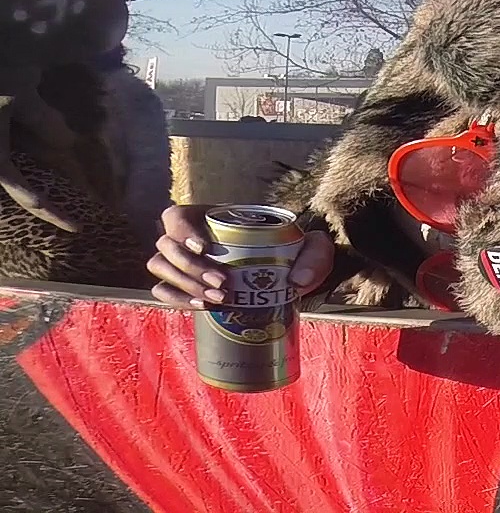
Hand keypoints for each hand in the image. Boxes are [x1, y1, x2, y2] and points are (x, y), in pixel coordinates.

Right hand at [147, 204, 334, 308]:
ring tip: (218, 298)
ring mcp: (183, 263)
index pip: (176, 216)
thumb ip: (316, 254)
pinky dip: (176, 299)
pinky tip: (202, 307)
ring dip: (183, 284)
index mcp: (212, 217)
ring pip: (160, 268)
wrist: (290, 274)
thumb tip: (297, 280)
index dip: (182, 230)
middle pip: (166, 247)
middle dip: (190, 267)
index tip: (205, 248)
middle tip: (222, 282)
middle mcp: (191, 237)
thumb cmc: (296, 252)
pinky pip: (163, 291)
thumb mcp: (313, 246)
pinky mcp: (184, 286)